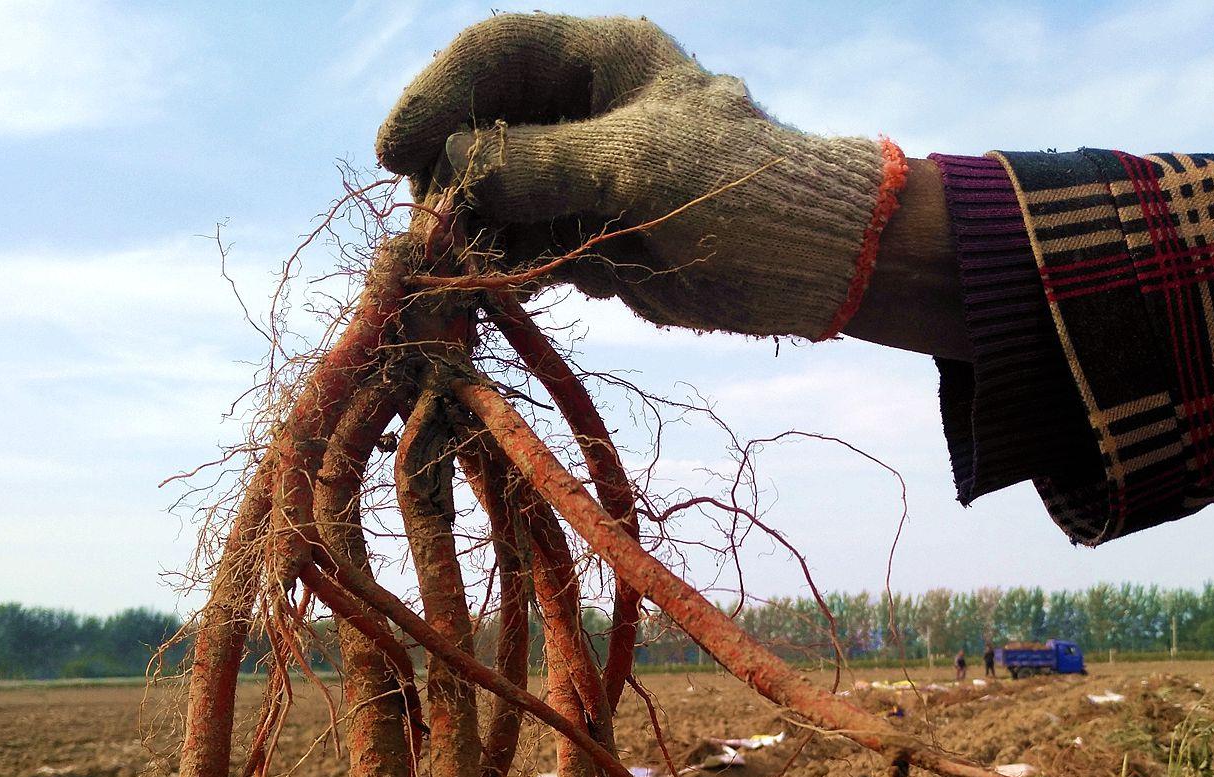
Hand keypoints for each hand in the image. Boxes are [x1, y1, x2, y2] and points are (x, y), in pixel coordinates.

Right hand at [377, 14, 960, 348]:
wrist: (816, 266)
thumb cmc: (747, 189)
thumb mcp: (638, 164)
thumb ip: (541, 161)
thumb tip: (452, 166)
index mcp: (602, 58)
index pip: (494, 53)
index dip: (437, 94)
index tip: (397, 150)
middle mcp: (584, 110)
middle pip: (481, 127)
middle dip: (448, 174)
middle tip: (428, 228)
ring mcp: (584, 176)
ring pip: (495, 193)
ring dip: (468, 229)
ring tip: (453, 265)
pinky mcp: (592, 235)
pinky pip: (523, 243)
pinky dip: (501, 263)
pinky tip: (489, 285)